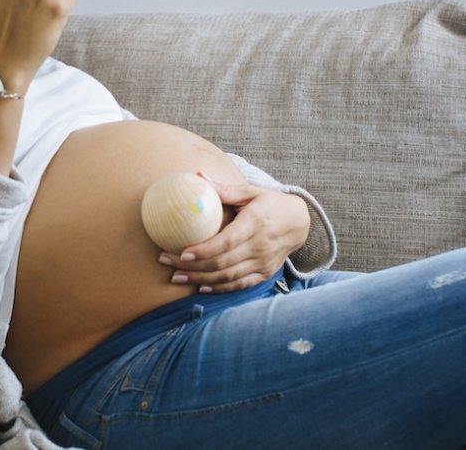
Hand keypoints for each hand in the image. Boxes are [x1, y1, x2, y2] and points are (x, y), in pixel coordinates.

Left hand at [158, 176, 309, 292]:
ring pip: (228, 277)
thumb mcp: (250, 192)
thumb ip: (224, 188)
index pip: (227, 241)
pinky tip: (200, 286)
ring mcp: (263, 263)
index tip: (182, 251)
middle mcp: (260, 246)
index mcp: (256, 223)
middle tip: (166, 261)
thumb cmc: (270, 203)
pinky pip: (239, 285)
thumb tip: (197, 176)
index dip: (204, 249)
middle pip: (222, 262)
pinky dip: (219, 288)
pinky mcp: (264, 273)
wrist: (299, 222)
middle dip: (192, 265)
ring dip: (200, 279)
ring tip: (176, 276)